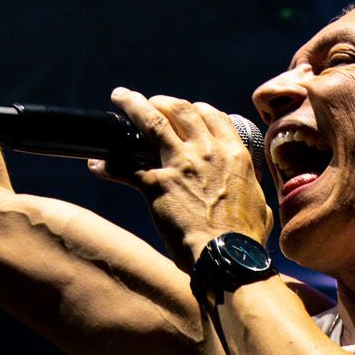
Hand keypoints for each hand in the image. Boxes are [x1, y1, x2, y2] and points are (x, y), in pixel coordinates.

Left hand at [104, 89, 273, 269]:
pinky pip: (125, 167)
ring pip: (151, 122)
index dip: (196, 108)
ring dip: (133, 106)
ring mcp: (180, 165)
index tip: (186, 109)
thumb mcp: (259, 206)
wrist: (228, 256)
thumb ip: (252, 190)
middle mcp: (206, 152)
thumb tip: (252, 191)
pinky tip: (95, 164)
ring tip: (120, 97)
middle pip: (180, 109)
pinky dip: (108, 164)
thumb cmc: (245, 239)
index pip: (212, 116)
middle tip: (150, 102)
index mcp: (233, 154)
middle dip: (162, 101)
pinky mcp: (157, 184)